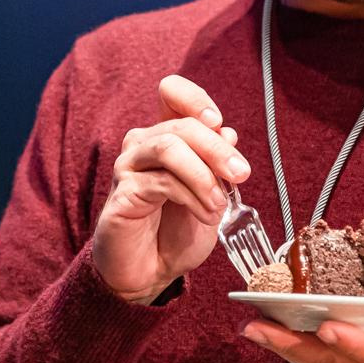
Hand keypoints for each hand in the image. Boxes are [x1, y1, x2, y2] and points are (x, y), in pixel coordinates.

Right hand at [91, 75, 248, 304]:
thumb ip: (216, 164)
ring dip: (204, 175)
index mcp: (165, 135)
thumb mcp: (210, 194)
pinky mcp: (122, 193)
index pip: (171, 92)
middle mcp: (142, 144)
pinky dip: (192, 197)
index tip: (217, 121)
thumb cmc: (177, 230)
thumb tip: (228, 132)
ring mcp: (128, 166)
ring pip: (169, 147)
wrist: (151, 271)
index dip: (194, 97)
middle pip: (182, 124)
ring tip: (220, 204)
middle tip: (241, 175)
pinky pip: (162, 182)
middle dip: (217, 150)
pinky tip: (206, 214)